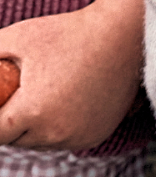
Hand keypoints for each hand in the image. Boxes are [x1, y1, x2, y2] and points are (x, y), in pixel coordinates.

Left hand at [0, 0, 144, 150]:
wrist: (122, 33)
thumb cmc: (69, 32)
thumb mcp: (19, 37)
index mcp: (32, 111)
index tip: (3, 98)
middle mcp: (56, 132)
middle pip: (18, 140)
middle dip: (13, 122)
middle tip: (22, 92)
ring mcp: (79, 136)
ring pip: (42, 143)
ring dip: (36, 129)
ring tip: (44, 95)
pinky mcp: (97, 135)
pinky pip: (66, 141)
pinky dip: (60, 128)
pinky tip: (65, 102)